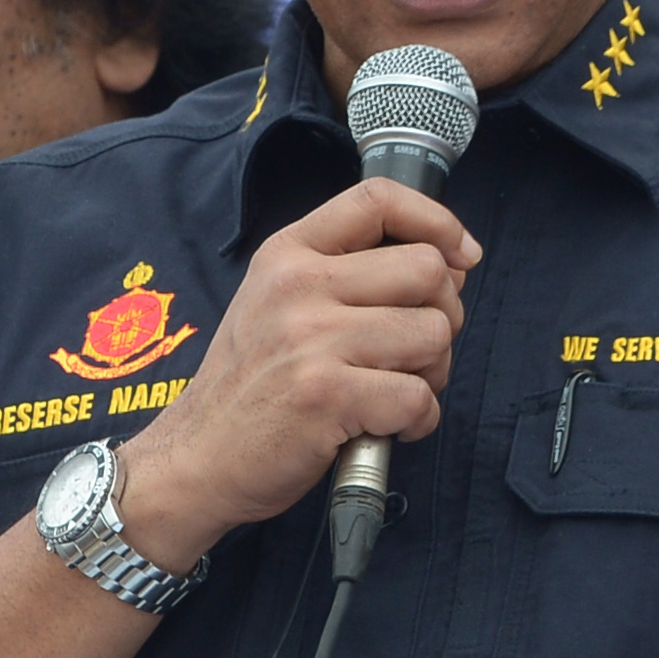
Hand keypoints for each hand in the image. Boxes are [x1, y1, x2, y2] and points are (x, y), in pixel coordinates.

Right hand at [117, 177, 477, 563]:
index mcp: (288, 254)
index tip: (461, 254)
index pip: (379, 199)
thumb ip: (350, 275)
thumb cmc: (249, 386)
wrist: (196, 457)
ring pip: (433, 333)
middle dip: (442, 315)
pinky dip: (417, 421)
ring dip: (431, 372)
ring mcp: (311, 339)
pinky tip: (384, 427)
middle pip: (427, 270)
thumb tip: (449, 264)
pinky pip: (418, 397)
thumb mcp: (277, 303)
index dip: (437, 221)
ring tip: (392, 391)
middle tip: (412, 351)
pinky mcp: (327, 396)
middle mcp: (298, 286)